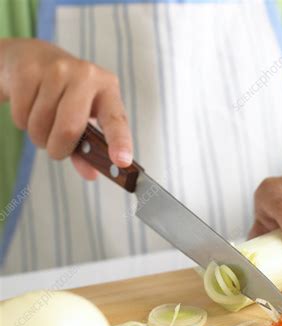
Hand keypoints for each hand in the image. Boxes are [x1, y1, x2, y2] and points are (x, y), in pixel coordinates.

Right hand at [0, 38, 131, 179]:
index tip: (122, 161)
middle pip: (69, 129)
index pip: (116, 121)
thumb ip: (89, 149)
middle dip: (59, 149)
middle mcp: (86, 75)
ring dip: (39, 137)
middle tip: (56, 149)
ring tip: (43, 122)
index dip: (120, 142)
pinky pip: (21, 115)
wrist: (33, 56)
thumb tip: (91, 175)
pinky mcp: (28, 70)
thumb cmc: (67, 96)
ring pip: (41, 125)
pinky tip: (29, 107)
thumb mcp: (85, 118)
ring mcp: (56, 69)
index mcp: (108, 90)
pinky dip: (22, 122)